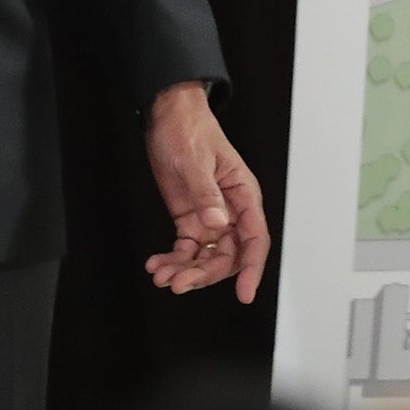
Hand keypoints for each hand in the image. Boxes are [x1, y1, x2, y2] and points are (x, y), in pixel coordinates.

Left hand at [143, 82, 270, 301]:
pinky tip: (156, 264)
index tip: (245, 294)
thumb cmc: (189, 130)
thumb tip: (217, 224)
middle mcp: (230, 211)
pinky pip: (186, 248)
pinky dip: (172, 259)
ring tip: (161, 276)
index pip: (254, 239)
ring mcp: (210, 216)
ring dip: (185, 270)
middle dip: (204, 273)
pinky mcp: (190, 218)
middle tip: (178, 284)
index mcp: (243, 195)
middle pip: (227, 255)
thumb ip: (206, 194)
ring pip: (205, 256)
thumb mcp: (195, 161)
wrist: (167, 115)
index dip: (251, 269)